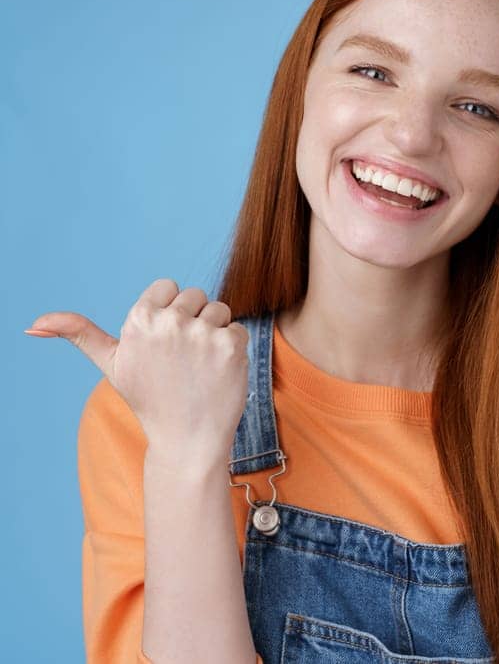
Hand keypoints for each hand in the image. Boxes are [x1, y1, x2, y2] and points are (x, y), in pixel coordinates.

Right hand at [28, 278, 248, 467]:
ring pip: (219, 309)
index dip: (170, 311)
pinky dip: (233, 348)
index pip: (167, 286)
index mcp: (138, 319)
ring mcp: (202, 333)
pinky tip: (217, 371)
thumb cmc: (149, 399)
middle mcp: (169, 321)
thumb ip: (79, 334)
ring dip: (215, 332)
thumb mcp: (112, 364)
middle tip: (182, 357)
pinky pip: (238, 328)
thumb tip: (32, 324)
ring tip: (199, 364)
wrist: (186, 438)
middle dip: (193, 320)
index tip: (164, 340)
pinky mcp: (230, 345)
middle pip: (195, 295)